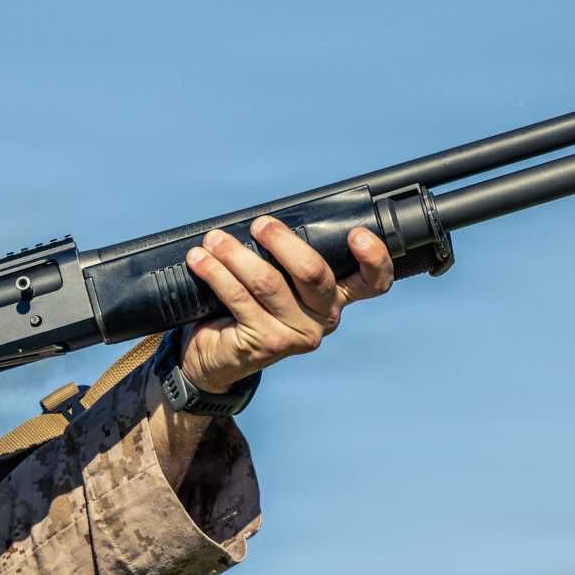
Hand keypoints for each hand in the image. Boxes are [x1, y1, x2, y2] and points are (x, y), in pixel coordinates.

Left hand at [180, 217, 394, 393]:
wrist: (216, 356)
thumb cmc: (248, 306)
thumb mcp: (276, 279)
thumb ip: (283, 256)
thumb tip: (265, 219)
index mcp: (336, 297)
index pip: (373, 282)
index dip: (374, 258)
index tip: (356, 234)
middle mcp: (324, 318)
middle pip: (314, 272)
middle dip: (282, 240)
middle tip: (259, 224)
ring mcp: (296, 334)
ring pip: (268, 282)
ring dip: (236, 254)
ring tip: (214, 240)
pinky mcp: (265, 343)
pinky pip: (237, 298)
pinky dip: (215, 273)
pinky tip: (199, 260)